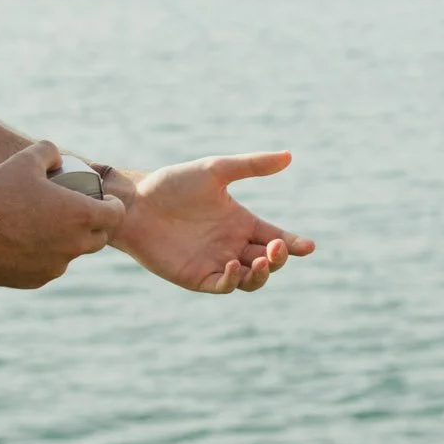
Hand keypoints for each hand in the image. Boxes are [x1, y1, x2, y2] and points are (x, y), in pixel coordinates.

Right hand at [0, 140, 125, 289]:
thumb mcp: (23, 160)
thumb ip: (48, 152)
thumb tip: (57, 157)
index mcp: (79, 215)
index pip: (115, 214)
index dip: (113, 205)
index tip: (105, 201)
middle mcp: (73, 245)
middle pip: (99, 238)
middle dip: (95, 225)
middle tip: (81, 213)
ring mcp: (55, 266)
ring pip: (72, 254)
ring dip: (67, 242)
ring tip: (47, 226)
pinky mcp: (35, 281)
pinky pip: (48, 267)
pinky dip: (44, 256)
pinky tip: (26, 243)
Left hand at [114, 152, 316, 294]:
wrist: (135, 204)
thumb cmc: (173, 184)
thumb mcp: (216, 171)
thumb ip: (252, 166)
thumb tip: (289, 156)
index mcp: (242, 222)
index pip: (276, 237)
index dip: (294, 244)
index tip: (309, 247)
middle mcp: (233, 245)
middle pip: (269, 261)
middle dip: (279, 258)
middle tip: (277, 249)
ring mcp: (216, 263)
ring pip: (251, 279)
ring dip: (262, 274)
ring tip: (260, 261)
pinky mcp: (197, 278)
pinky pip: (224, 286)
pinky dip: (233, 280)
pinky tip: (232, 265)